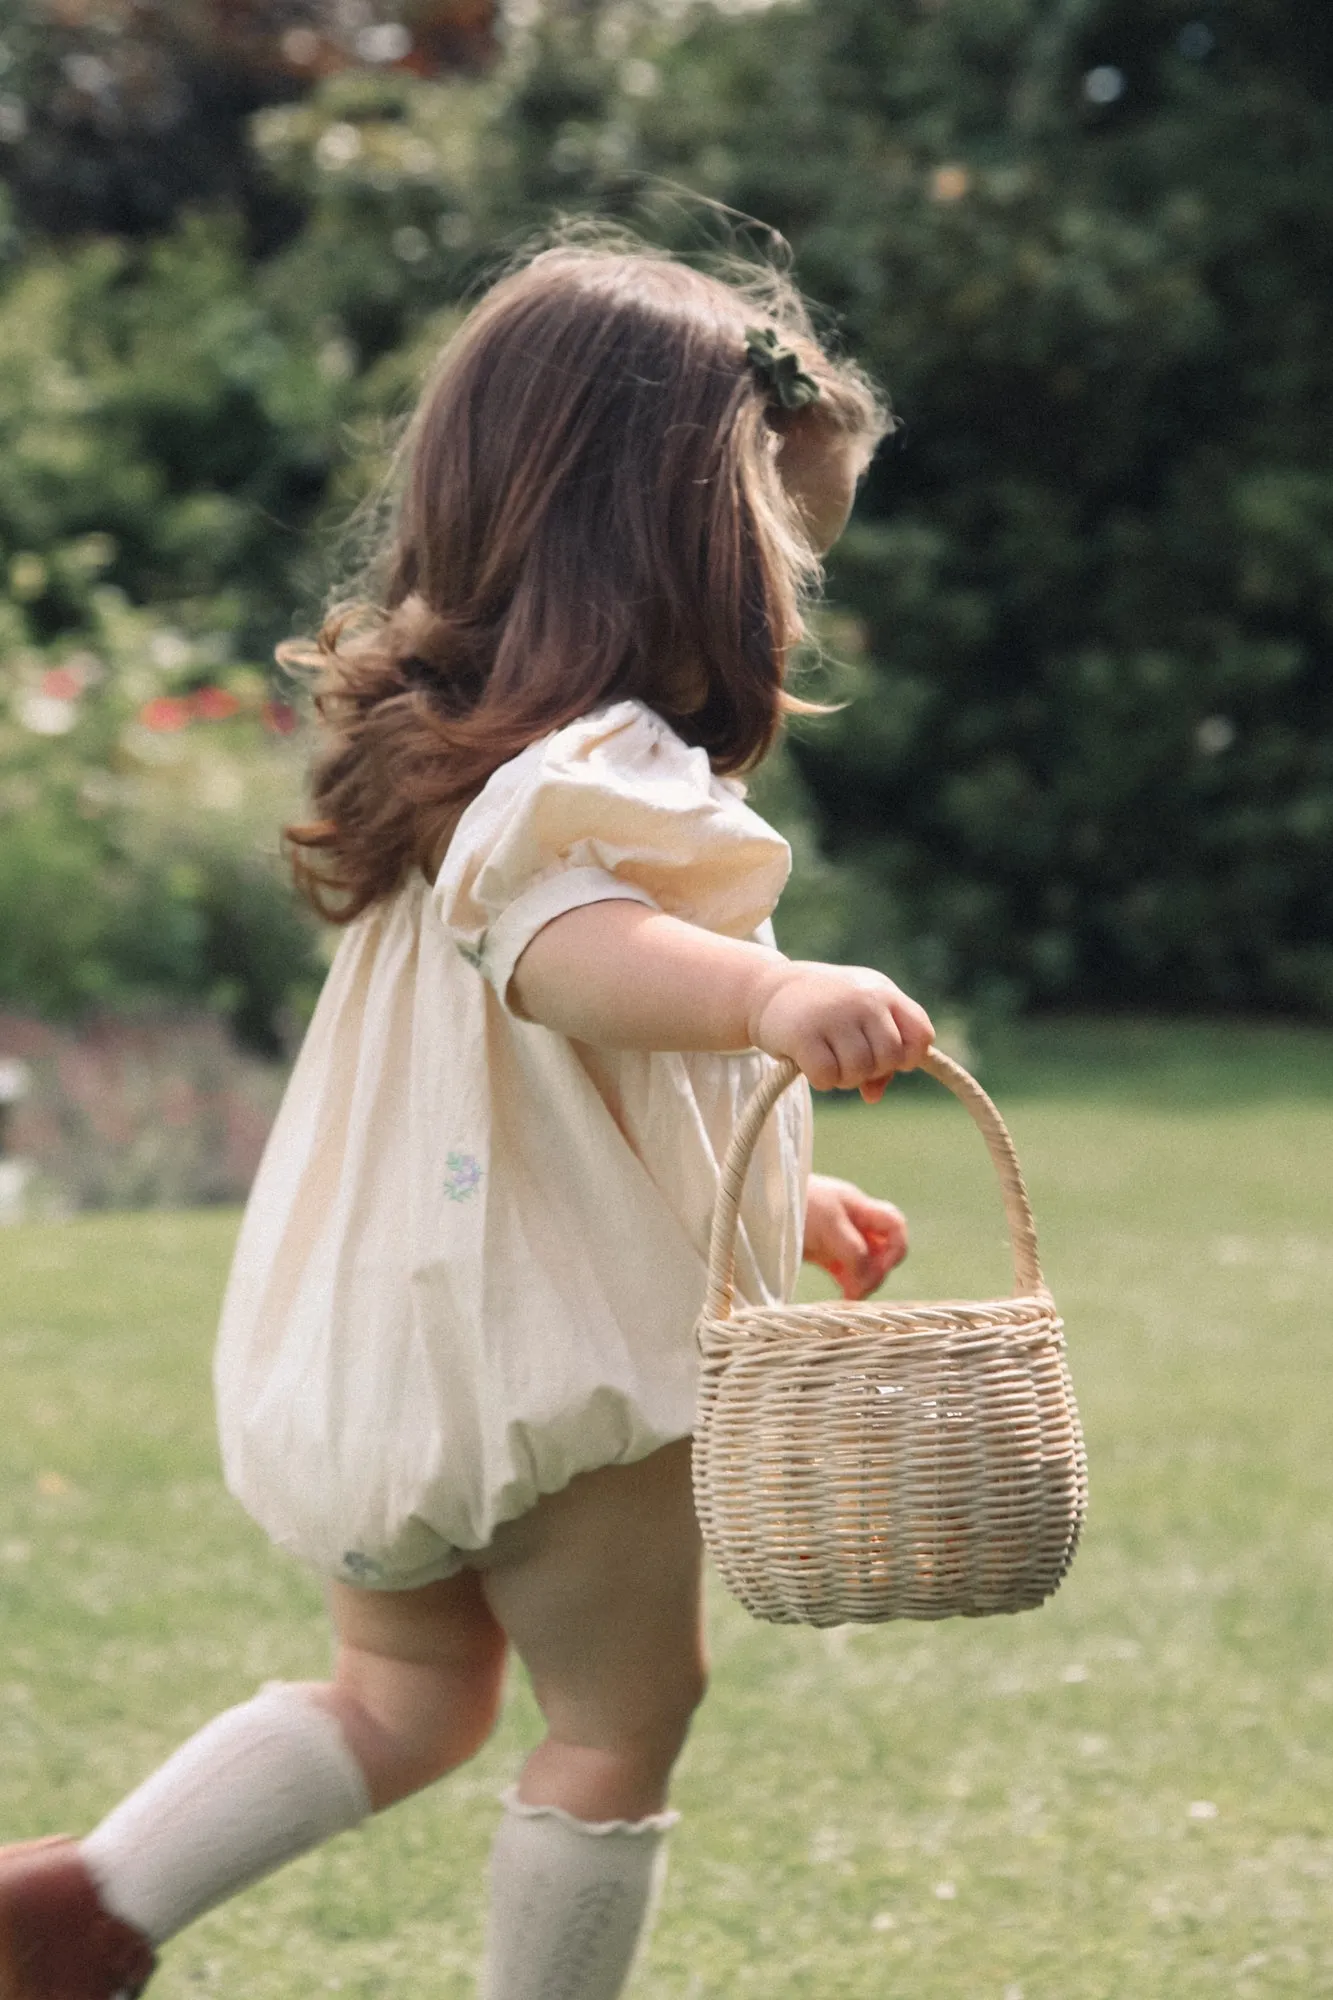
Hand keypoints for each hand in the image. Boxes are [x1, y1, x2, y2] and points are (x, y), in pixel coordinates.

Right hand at [748, 961, 933, 1100]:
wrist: (767, 988)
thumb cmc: (823, 1008)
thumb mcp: (858, 1019)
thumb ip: (877, 1053)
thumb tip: (873, 1096)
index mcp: (884, 993)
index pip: (921, 1036)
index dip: (907, 1057)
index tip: (884, 1058)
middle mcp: (864, 1000)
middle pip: (890, 1059)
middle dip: (871, 1069)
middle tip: (847, 1058)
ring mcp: (835, 1016)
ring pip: (859, 1072)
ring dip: (844, 1077)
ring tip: (828, 1058)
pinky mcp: (804, 1034)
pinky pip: (828, 1078)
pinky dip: (821, 1080)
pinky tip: (809, 1063)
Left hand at [803, 1174, 907, 1299]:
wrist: (753, 1201)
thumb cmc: (793, 1202)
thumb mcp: (828, 1221)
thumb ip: (852, 1247)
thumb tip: (865, 1280)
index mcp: (858, 1207)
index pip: (894, 1226)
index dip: (896, 1249)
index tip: (879, 1268)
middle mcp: (853, 1223)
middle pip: (884, 1251)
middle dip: (877, 1271)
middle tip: (860, 1288)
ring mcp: (838, 1240)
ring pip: (865, 1266)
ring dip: (863, 1283)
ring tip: (849, 1297)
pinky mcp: (823, 1256)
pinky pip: (846, 1275)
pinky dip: (849, 1288)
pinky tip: (842, 1300)